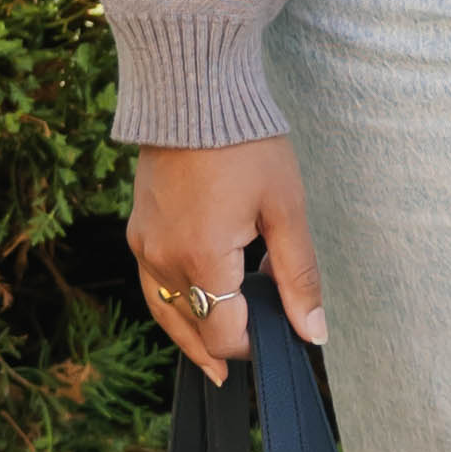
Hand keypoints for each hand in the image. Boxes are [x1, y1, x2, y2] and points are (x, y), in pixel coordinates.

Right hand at [127, 133, 324, 384]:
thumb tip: (313, 331)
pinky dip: (174, 302)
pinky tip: (196, 303)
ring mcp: (144, 244)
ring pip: (164, 311)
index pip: (223, 334)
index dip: (253, 346)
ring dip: (192, 333)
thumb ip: (299, 277)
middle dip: (222, 345)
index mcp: (201, 259)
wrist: (194, 92)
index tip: (280, 337)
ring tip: (218, 355)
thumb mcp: (285, 210)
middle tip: (248, 360)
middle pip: (190, 330)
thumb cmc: (245, 144)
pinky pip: (152, 284)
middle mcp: (163, 259)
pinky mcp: (138, 229)